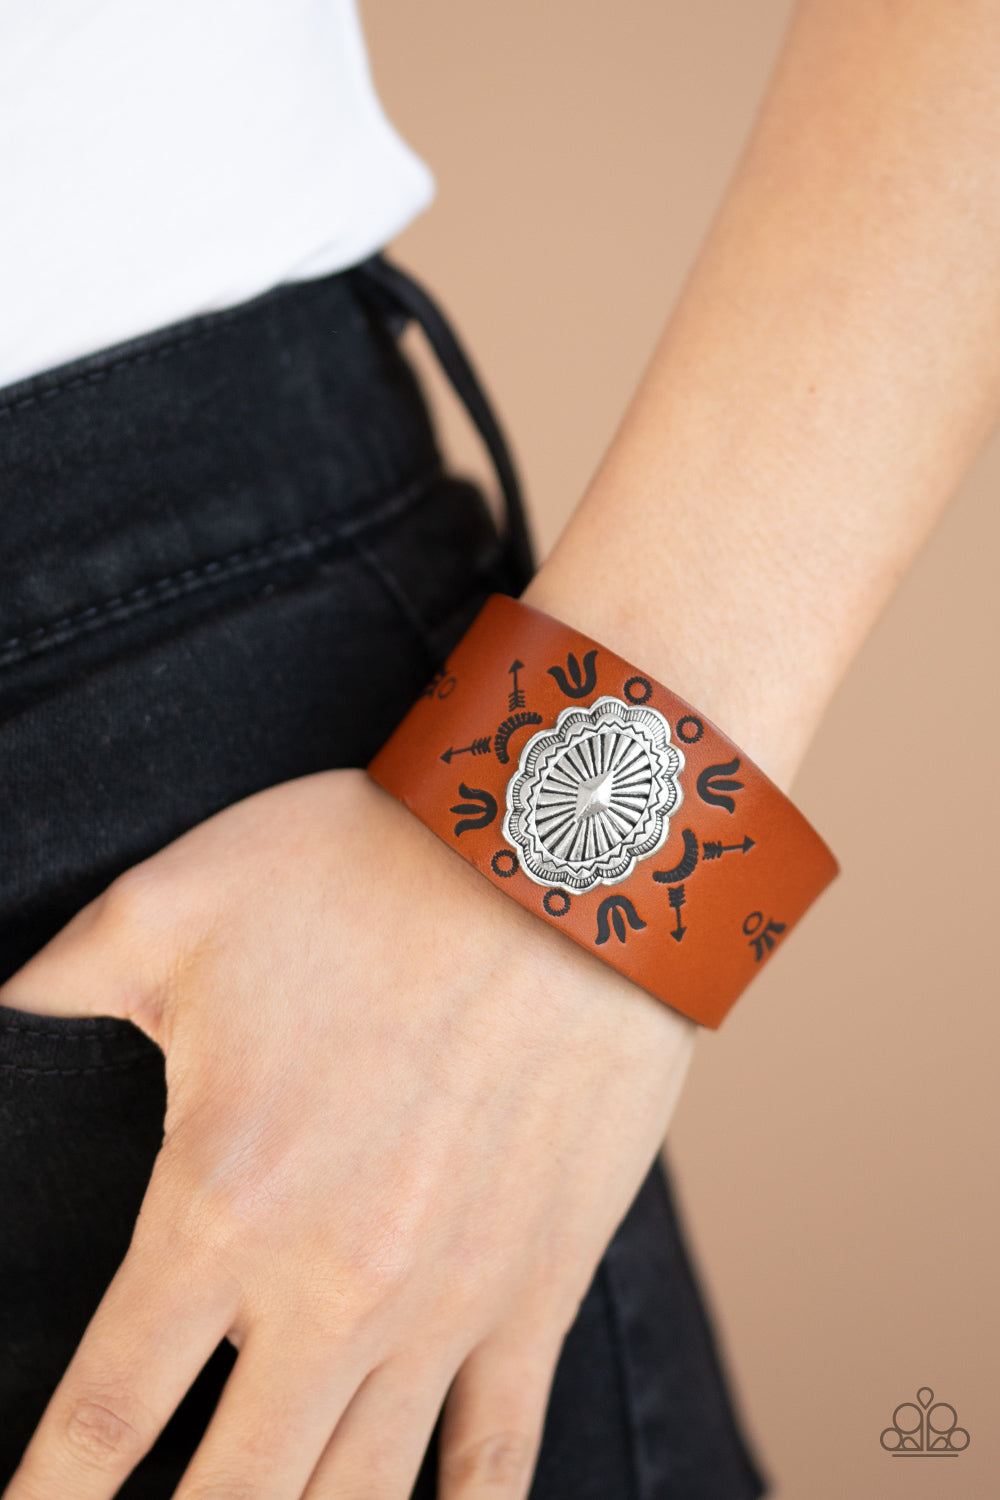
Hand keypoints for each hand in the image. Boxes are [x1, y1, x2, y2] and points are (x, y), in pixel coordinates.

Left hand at [0, 768, 695, 1499]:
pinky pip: (494, 1460)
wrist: (566, 863)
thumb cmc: (368, 870)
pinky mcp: (538, 1290)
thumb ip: (59, 982)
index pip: (102, 1416)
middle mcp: (329, 1287)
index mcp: (221, 1202)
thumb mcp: (175, 904)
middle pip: (226, 1496)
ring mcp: (446, 1304)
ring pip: (351, 1499)